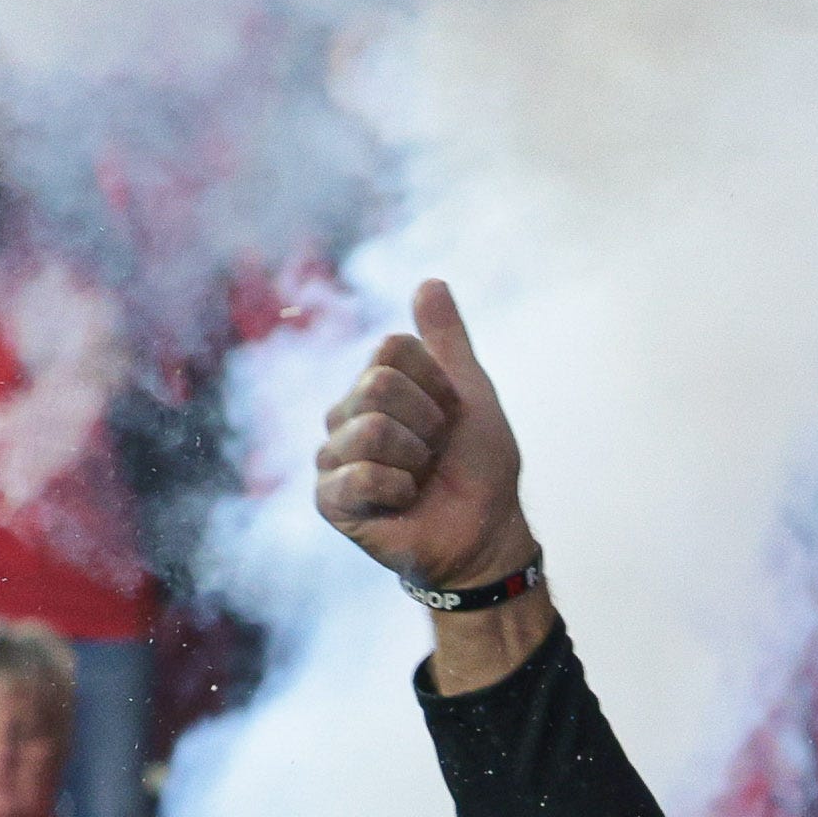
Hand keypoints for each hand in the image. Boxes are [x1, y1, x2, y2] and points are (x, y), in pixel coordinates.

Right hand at [313, 278, 537, 593]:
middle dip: (428, 422)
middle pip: (379, 384)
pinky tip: (403, 502)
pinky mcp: (330, 499)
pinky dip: (398, 490)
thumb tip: (431, 282)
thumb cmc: (480, 468)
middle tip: (435, 453)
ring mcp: (333, 457)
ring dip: (416, 459)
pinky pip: (361, 474)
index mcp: (373, 385)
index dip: (437, 384)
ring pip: (371, 429)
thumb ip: (448, 340)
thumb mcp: (471, 393)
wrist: (487, 534)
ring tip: (420, 479)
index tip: (450, 417)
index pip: (393, 348)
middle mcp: (344, 415)